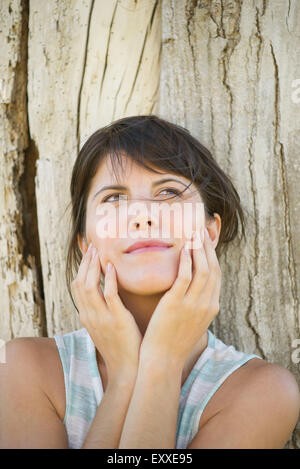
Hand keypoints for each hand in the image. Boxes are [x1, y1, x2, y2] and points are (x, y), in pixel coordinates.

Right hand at [71, 243, 142, 381]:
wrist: (126, 369)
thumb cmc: (119, 346)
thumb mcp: (104, 326)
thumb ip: (101, 310)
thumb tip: (103, 294)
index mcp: (86, 316)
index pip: (76, 287)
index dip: (80, 268)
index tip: (88, 254)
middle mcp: (89, 315)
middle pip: (79, 283)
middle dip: (85, 263)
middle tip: (92, 247)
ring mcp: (101, 318)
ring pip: (89, 287)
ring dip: (93, 267)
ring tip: (98, 252)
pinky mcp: (116, 320)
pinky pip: (109, 296)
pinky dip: (108, 279)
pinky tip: (111, 267)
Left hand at [140, 229, 221, 365]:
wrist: (164, 359)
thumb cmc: (174, 340)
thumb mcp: (193, 320)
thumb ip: (196, 303)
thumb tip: (192, 288)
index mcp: (212, 307)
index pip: (217, 275)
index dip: (212, 256)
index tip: (206, 241)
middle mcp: (207, 303)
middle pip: (213, 268)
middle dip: (207, 248)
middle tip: (201, 231)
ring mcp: (193, 304)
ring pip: (202, 269)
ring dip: (199, 249)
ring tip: (193, 234)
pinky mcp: (177, 304)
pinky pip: (185, 277)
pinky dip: (187, 261)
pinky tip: (183, 249)